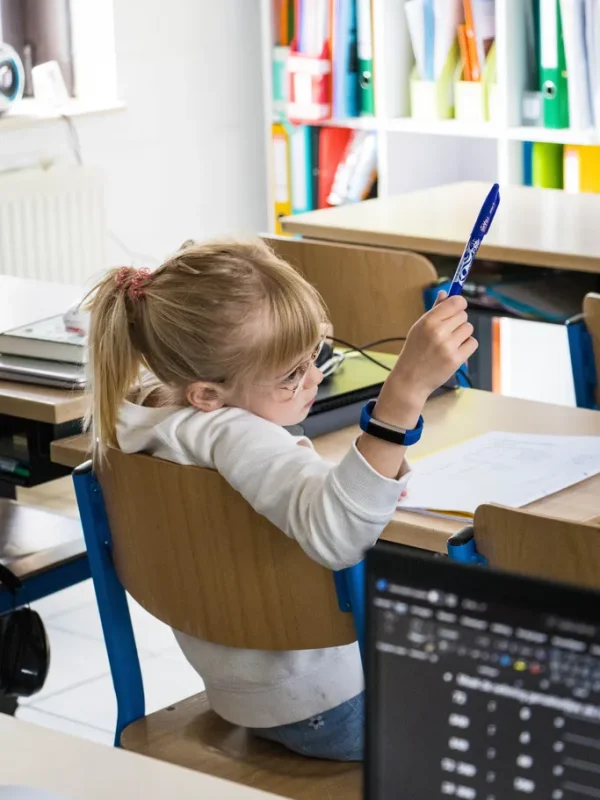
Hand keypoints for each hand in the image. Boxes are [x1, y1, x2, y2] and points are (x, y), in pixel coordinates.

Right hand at [377, 292, 477, 425]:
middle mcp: (438, 332)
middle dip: (458, 322)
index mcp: (428, 321)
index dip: (459, 304)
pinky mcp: (456, 359)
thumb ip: (434, 310)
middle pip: (464, 315)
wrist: (410, 380)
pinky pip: (472, 343)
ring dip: (462, 334)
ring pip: (469, 329)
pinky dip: (466, 346)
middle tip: (447, 332)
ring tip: (448, 343)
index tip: (457, 308)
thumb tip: (446, 293)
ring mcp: (448, 346)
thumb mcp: (418, 328)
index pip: (456, 302)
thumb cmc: (414, 352)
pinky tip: (454, 351)